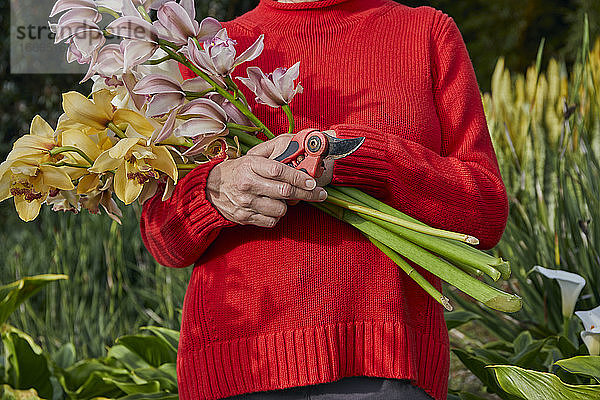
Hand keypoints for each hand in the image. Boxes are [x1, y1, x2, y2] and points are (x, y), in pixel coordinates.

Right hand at [206, 134, 327, 226]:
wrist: (211, 187)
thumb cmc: (238, 171)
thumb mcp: (252, 157)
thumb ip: (274, 155)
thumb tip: (300, 154)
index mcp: (251, 165)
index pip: (280, 171)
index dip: (300, 177)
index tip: (313, 182)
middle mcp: (247, 184)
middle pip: (285, 192)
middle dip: (306, 193)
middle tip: (319, 194)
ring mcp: (245, 202)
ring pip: (280, 209)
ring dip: (287, 206)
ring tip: (283, 199)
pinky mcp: (244, 217)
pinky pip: (271, 221)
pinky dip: (276, 215)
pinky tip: (272, 207)